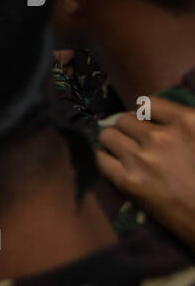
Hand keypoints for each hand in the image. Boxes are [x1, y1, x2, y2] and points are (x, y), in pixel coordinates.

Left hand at [97, 96, 194, 248]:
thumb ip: (187, 123)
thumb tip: (162, 116)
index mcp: (189, 121)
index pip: (148, 103)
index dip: (144, 113)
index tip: (146, 122)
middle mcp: (162, 136)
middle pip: (124, 119)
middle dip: (127, 128)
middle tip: (134, 140)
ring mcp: (142, 159)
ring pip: (107, 135)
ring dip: (112, 141)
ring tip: (121, 151)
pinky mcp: (128, 182)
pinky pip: (100, 159)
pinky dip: (103, 158)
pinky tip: (111, 162)